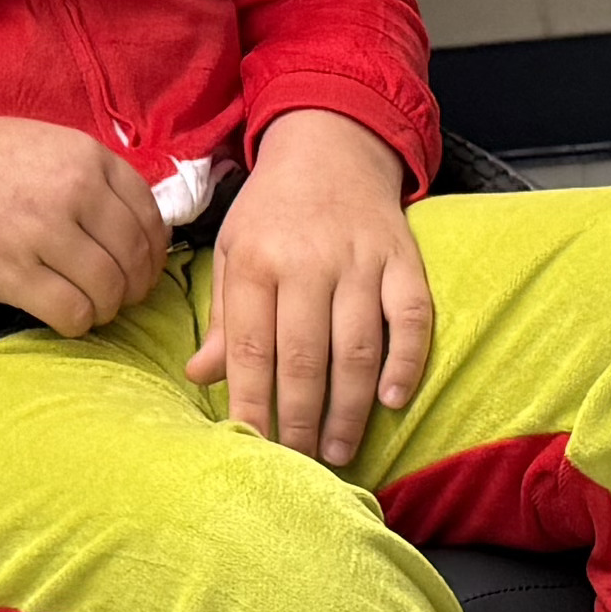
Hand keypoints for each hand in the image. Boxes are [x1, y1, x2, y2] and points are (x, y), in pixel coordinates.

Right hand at [0, 114, 169, 337]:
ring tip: (93, 306)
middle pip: (135, 257)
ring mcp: (41, 233)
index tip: (144, 267)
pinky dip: (79, 323)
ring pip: (109, 290)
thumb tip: (142, 229)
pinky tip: (67, 315)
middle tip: (121, 295)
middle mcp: (71, 192)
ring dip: (108, 308)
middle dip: (136, 286)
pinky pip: (72, 312)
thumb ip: (95, 177)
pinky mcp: (11, 273)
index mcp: (86, 157)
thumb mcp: (48, 145)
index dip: (155, 251)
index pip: (150, 216)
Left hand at [188, 113, 432, 468]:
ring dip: (349, 409)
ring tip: (340, 450)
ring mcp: (360, 260)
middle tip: (300, 464)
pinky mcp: (403, 259)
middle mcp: (307, 261)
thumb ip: (223, 316)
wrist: (330, 146)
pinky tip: (394, 401)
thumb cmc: (273, 211)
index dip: (251, 405)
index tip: (251, 449)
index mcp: (255, 261)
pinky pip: (410, 318)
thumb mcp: (232, 251)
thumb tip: (200, 376)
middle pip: (303, 358)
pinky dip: (405, 362)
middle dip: (300, 420)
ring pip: (356, 349)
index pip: (251, 349)